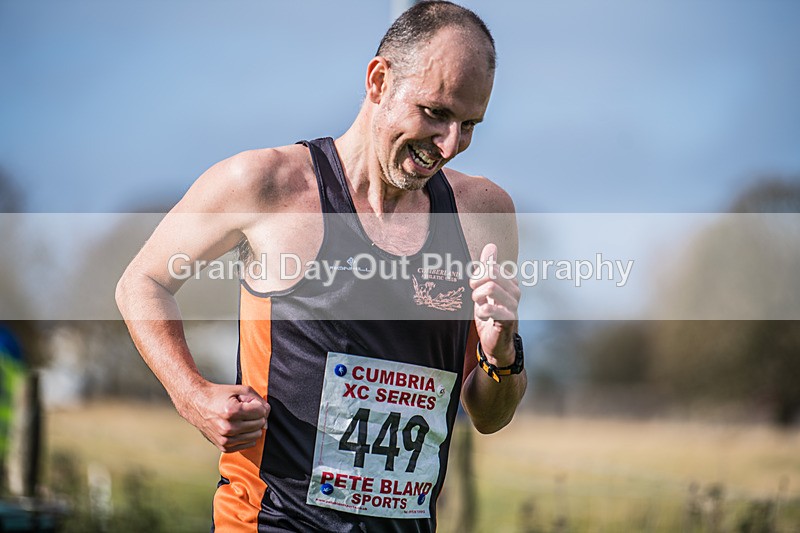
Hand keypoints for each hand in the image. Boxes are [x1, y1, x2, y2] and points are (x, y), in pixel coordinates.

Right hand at [183, 383, 269, 452]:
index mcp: (231, 411)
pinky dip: (247, 435)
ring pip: (256, 435)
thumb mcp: (240, 390)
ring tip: (241, 418)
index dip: (258, 404)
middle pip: (260, 424)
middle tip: (245, 410)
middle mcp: (227, 427)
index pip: (261, 411)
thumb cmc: (219, 396)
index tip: (249, 402)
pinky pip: (248, 444)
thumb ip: (258, 400)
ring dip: (253, 426)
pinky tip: (239, 427)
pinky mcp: (224, 447)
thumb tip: (267, 415)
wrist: (197, 404)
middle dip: (257, 415)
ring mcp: (225, 439)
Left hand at [469, 243, 519, 366]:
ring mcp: (513, 305)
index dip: (477, 275)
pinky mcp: (509, 319)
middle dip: (476, 283)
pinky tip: (482, 315)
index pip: (491, 267)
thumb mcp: (486, 289)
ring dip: (477, 297)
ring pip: (490, 288)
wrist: (497, 343)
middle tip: (475, 294)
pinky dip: (481, 311)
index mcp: (510, 282)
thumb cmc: (491, 315)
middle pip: (491, 274)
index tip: (475, 285)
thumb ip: (487, 268)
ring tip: (479, 305)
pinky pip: (491, 308)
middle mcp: (515, 291)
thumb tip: (491, 246)